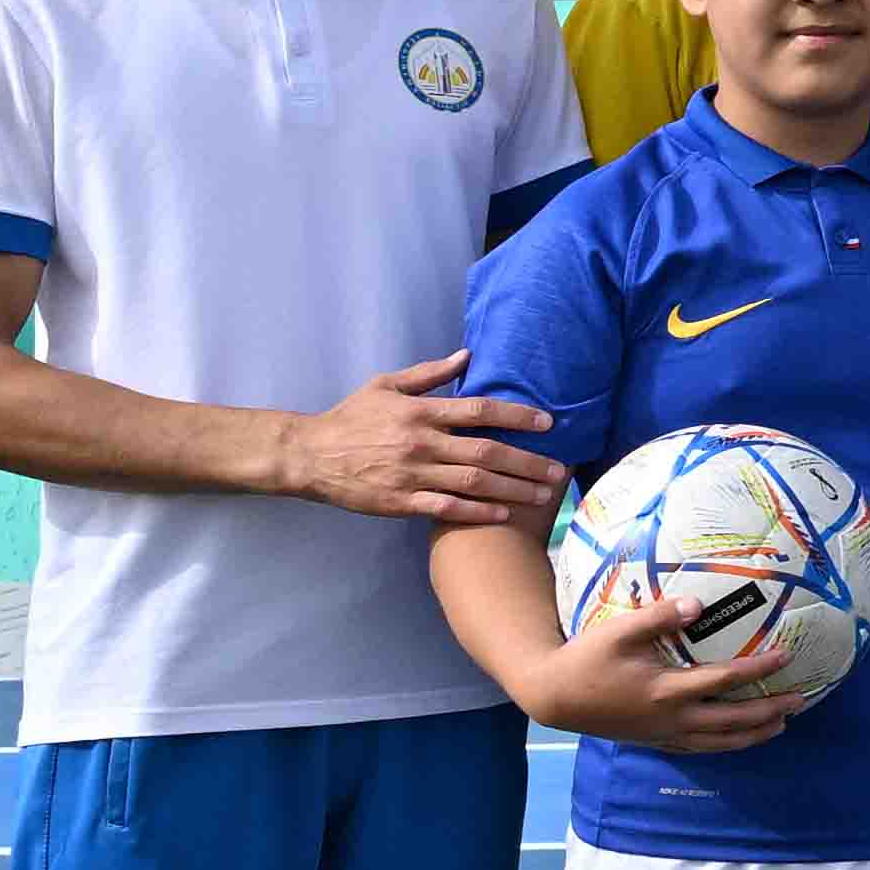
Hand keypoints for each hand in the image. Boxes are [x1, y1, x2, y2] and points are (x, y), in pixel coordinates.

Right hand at [279, 353, 566, 527]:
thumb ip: (429, 373)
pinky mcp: (400, 501)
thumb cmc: (351, 418)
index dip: (516, 415)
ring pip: (473, 481)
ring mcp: (411, 474)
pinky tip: (504, 513)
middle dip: (528, 460)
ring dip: (513, 488)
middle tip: (560, 469)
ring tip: (543, 494)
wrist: (309, 455)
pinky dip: (477, 510)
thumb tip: (467, 356)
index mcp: (420, 411)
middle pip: (486, 450)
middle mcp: (421, 442)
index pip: (479, 410)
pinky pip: (447, 507)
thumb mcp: (385, 386)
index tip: (547, 423)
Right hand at [528, 591, 812, 759]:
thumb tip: (699, 603)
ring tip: (782, 725)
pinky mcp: (655, 742)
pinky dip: (725, 745)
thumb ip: (660, 616)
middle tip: (801, 700)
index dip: (757, 669)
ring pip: (720, 742)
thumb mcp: (620, 631)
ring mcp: (664, 734)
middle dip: (770, 711)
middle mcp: (671, 718)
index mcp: (666, 690)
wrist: (555, 696)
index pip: (724, 680)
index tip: (786, 657)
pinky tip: (739, 739)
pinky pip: (699, 749)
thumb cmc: (587, 658)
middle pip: (732, 720)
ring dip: (754, 734)